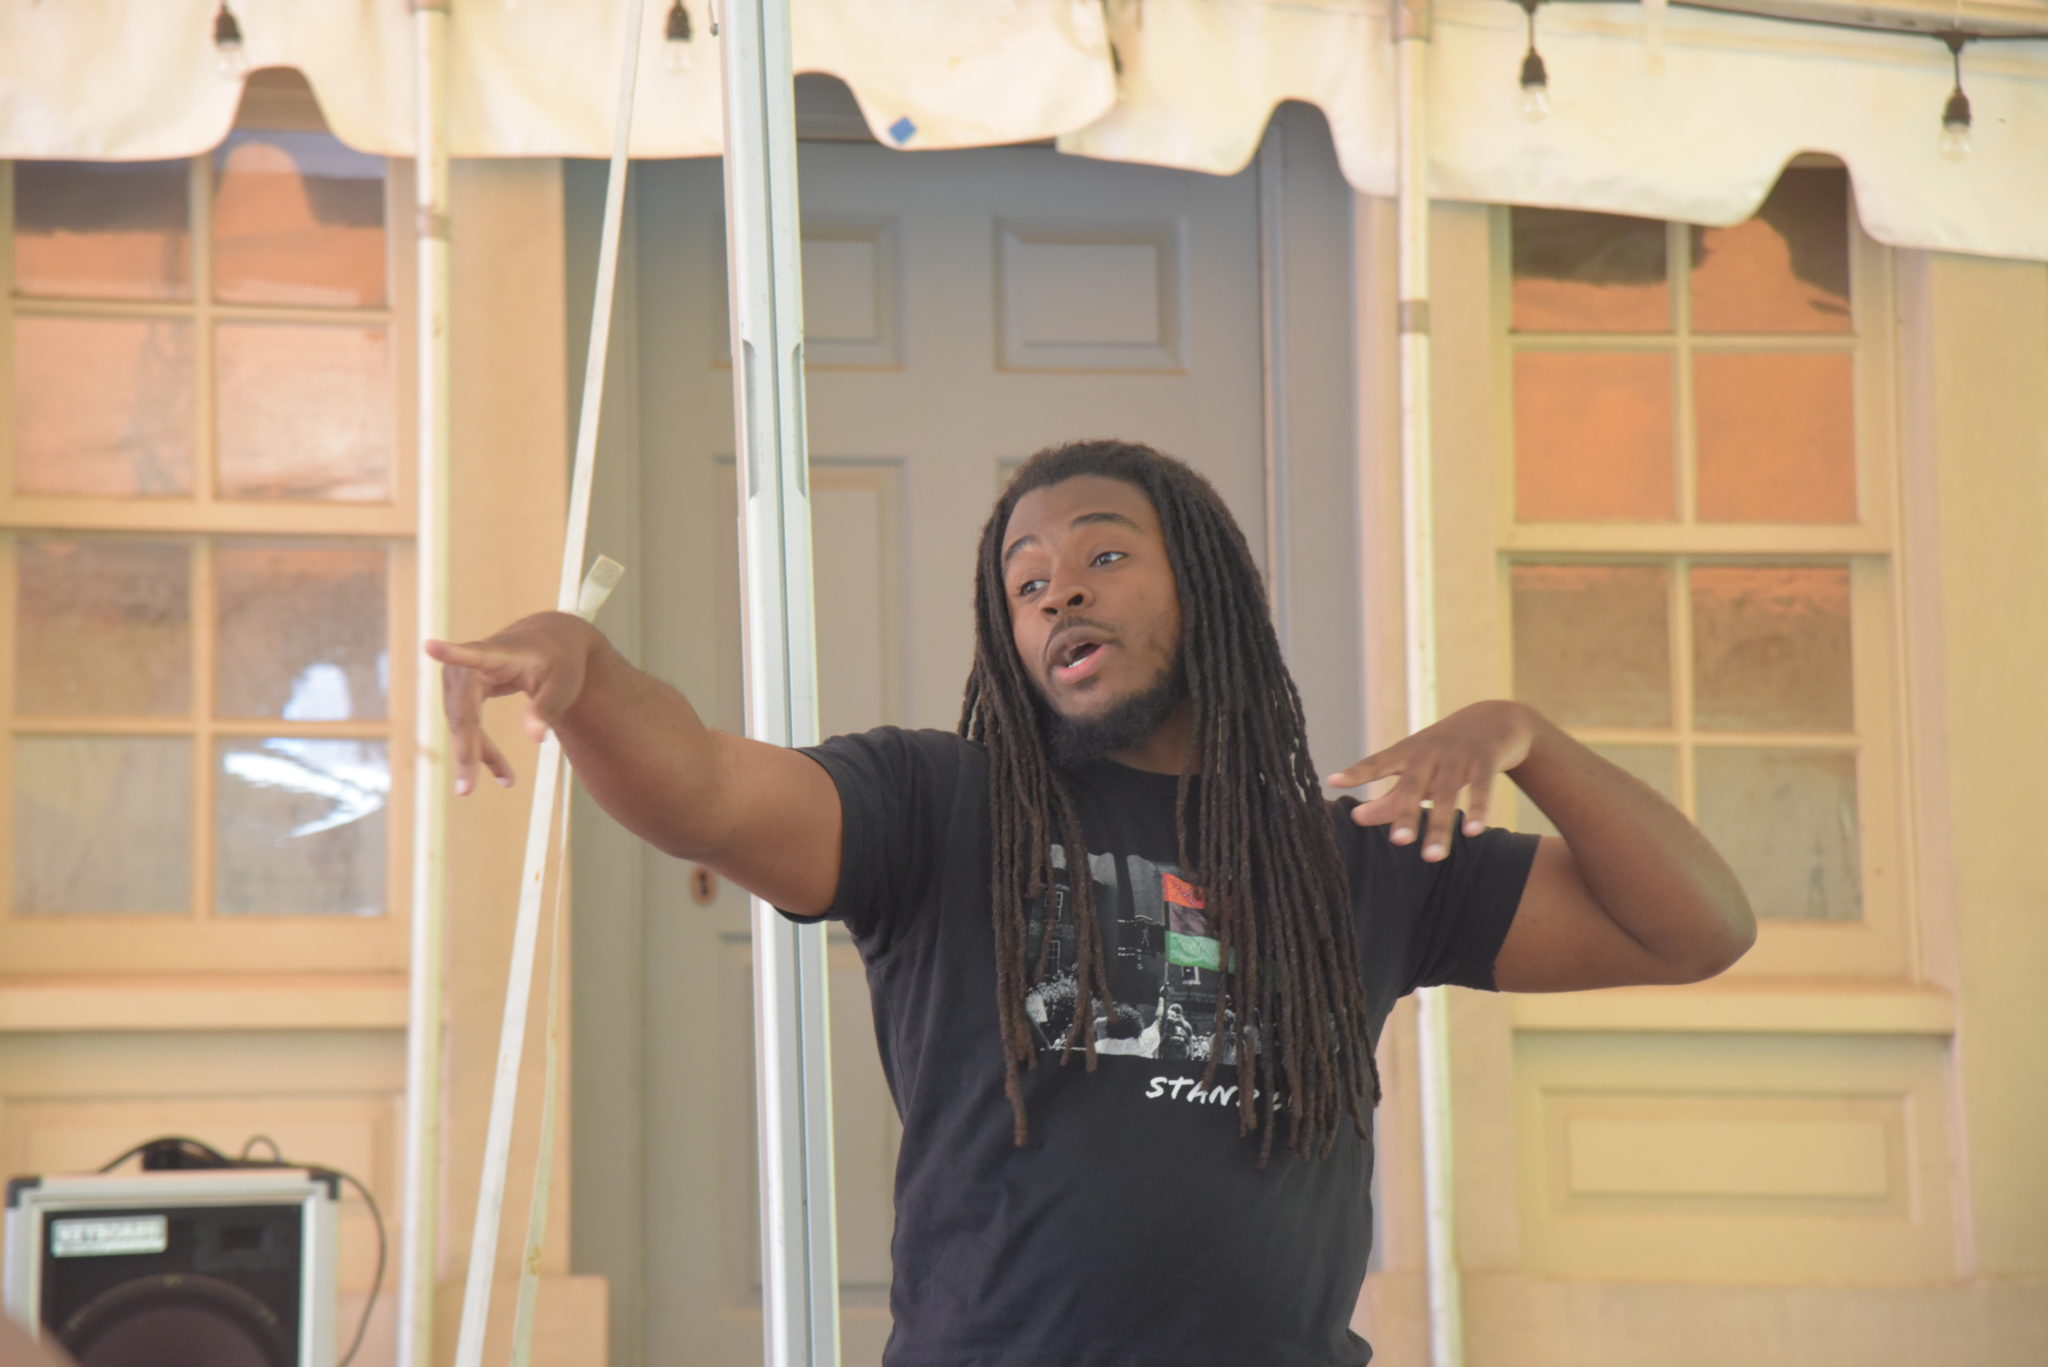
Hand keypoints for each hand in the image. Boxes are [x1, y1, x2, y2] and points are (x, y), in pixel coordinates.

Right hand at [422, 612, 600, 794]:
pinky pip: (466, 724)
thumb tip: (535, 738)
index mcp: (499, 653)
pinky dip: (479, 747)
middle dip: (466, 751)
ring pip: (462, 724)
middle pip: (462, 713)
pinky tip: (499, 772)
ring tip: (507, 779)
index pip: (472, 655)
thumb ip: (548, 708)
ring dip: (479, 754)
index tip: (429, 646)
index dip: (450, 653)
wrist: (550, 642)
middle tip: (466, 790)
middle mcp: (470, 664)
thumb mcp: (564, 685)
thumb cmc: (560, 661)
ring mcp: (460, 677)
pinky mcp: (460, 690)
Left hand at [1325, 700, 1541, 861]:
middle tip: (1398, 842)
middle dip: (1405, 812)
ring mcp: (1458, 753)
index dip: (1356, 772)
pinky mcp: (1486, 758)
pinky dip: (1478, 808)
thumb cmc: (1445, 752)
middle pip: (1414, 784)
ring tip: (1433, 857)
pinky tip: (1473, 832)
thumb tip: (1355, 817)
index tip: (1332, 780)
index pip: (1377, 762)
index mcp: (1406, 751)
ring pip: (1448, 791)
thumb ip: (1389, 797)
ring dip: (1440, 824)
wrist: (1494, 719)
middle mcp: (1429, 751)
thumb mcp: (1416, 770)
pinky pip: (1482, 786)